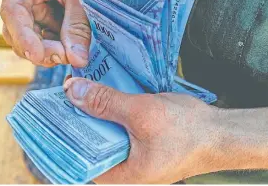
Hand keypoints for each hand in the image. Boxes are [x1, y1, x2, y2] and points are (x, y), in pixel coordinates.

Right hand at [0, 0, 132, 66]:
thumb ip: (78, 26)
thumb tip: (76, 59)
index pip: (13, 10)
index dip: (24, 37)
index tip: (39, 55)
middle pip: (17, 29)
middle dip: (38, 48)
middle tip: (63, 58)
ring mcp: (33, 6)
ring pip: (30, 38)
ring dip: (48, 51)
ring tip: (71, 55)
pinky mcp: (47, 16)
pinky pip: (46, 38)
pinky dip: (57, 47)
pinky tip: (72, 49)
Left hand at [63, 78, 222, 183]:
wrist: (221, 133)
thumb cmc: (186, 132)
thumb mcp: (141, 113)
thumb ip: (105, 103)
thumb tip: (72, 91)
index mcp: (119, 176)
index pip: (77, 161)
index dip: (60, 138)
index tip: (47, 116)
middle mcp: (122, 170)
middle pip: (88, 144)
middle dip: (76, 121)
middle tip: (59, 98)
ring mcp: (131, 156)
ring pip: (103, 133)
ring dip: (93, 113)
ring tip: (76, 92)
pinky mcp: (139, 142)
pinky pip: (117, 127)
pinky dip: (109, 111)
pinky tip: (101, 94)